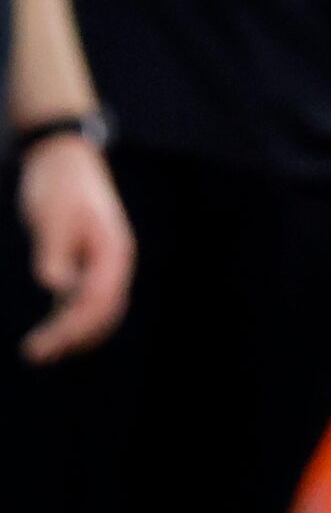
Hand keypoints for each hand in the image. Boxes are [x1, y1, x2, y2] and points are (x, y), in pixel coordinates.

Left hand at [18, 134, 133, 362]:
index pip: (100, 299)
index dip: (75, 326)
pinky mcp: (85, 262)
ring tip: (36, 352)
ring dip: (71, 333)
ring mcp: (102, 262)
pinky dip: (67, 319)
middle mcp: (114, 260)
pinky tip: (46, 332)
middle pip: (103, 311)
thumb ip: (55, 252)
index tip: (48, 343)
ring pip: (96, 310)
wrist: (62, 159)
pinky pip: (83, 300)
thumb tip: (58, 287)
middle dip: (73, 337)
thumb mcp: (51, 216)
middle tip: (35, 353)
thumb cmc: (57, 185)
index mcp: (112, 249)